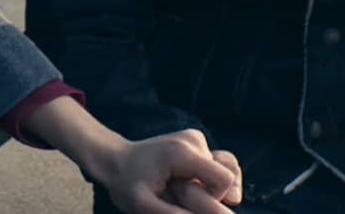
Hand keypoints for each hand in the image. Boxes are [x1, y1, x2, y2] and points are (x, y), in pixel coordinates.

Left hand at [20, 98, 238, 213]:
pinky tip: (195, 185)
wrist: (115, 159)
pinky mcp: (196, 142)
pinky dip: (214, 180)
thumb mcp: (143, 206)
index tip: (187, 200)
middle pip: (230, 174)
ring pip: (229, 170)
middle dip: (213, 194)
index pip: (224, 180)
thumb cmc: (127, 184)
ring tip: (186, 189)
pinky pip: (221, 165)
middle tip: (180, 193)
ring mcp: (196, 138)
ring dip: (215, 187)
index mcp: (183, 152)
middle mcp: (194, 140)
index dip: (214, 199)